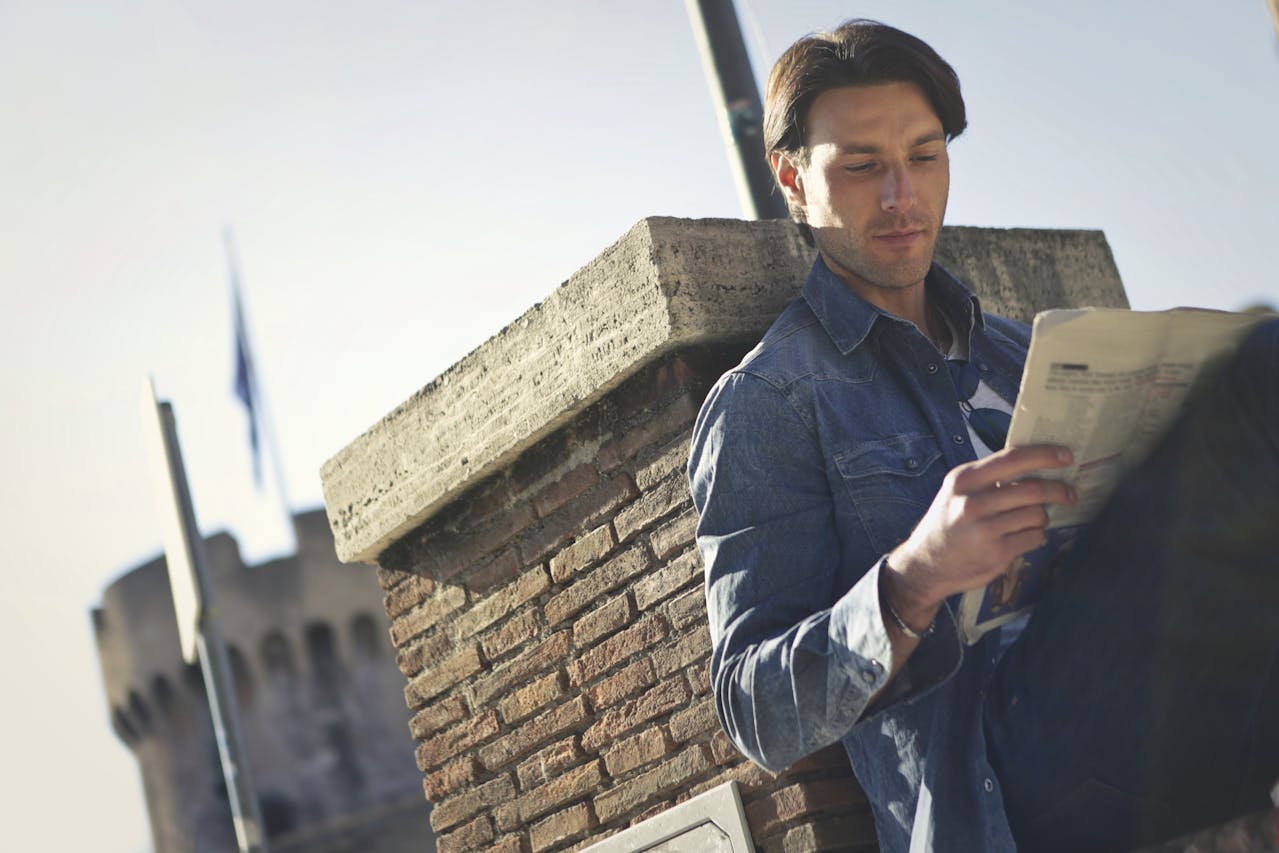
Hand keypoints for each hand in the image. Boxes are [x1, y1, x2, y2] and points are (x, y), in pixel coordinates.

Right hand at [884, 445, 1075, 626]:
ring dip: (1043, 516)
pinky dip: (1036, 535)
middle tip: (1069, 493)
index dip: (1044, 455)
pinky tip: (1024, 536)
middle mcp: (972, 502)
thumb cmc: (948, 523)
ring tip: (1034, 519)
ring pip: (1037, 514)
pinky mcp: (996, 553)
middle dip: (1058, 490)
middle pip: (1032, 489)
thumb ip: (988, 478)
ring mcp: (984, 529)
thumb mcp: (957, 492)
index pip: (1012, 459)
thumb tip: (1035, 465)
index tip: (1066, 455)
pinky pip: (1034, 537)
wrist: (926, 564)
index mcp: (964, 479)